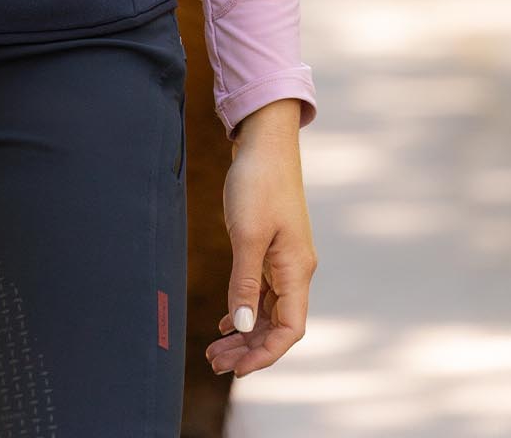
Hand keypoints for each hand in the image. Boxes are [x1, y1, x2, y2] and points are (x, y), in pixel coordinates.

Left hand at [207, 102, 315, 378]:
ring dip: (245, 332)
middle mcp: (296, 270)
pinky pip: (263, 292)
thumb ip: (245, 283)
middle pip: (277, 325)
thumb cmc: (258, 182)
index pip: (290, 330)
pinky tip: (228, 322)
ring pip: (268, 310)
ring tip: (215, 349)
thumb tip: (244, 327)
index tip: (237, 369)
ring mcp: (285, 260)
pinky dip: (246, 309)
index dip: (266, 354)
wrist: (264, 141)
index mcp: (297, 270)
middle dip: (249, 348)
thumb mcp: (247, 233)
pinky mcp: (273, 248)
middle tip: (214, 362)